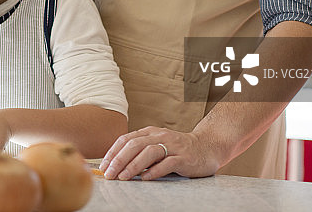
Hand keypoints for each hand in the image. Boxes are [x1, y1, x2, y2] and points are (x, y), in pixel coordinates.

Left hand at [98, 126, 221, 180]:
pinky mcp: (184, 157)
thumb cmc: (178, 149)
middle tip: (109, 174)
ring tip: (123, 177)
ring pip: (149, 153)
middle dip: (119, 160)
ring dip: (133, 165)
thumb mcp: (157, 145)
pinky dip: (155, 171)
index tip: (103, 166)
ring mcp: (173, 146)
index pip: (126, 139)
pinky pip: (168, 163)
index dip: (113, 152)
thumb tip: (116, 165)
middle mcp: (160, 136)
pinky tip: (145, 178)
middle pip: (134, 145)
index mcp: (150, 132)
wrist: (208, 146)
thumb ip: (140, 151)